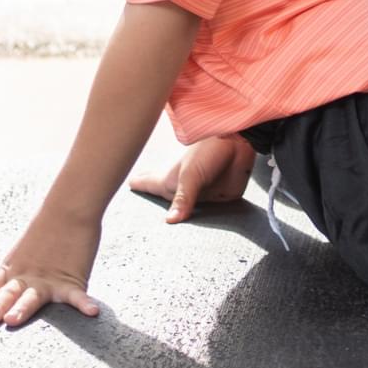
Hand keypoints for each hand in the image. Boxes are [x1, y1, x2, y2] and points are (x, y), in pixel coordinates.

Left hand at [0, 211, 101, 327]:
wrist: (69, 207)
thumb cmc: (47, 230)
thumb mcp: (22, 253)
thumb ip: (14, 274)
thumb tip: (2, 288)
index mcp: (12, 269)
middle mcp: (27, 276)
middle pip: (8, 293)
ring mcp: (48, 279)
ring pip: (33, 296)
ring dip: (23, 308)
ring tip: (13, 321)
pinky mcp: (71, 280)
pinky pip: (77, 296)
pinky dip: (85, 304)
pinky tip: (92, 312)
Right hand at [128, 133, 256, 222]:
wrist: (240, 142)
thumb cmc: (208, 150)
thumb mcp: (190, 175)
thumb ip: (182, 199)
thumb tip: (170, 221)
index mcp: (169, 180)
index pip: (148, 184)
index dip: (139, 185)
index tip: (127, 184)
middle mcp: (183, 188)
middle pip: (165, 199)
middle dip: (154, 202)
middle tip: (138, 206)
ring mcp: (200, 194)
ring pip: (187, 210)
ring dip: (181, 217)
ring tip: (165, 225)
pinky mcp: (220, 198)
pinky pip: (210, 215)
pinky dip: (204, 220)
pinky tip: (200, 224)